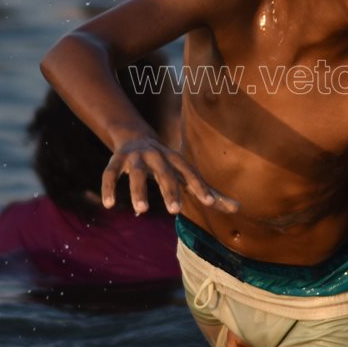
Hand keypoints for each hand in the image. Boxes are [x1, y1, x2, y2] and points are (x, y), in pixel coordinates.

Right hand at [102, 136, 239, 215]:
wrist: (135, 135)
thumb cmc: (168, 164)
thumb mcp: (187, 175)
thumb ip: (210, 192)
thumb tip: (239, 208)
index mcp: (176, 161)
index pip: (190, 173)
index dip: (200, 186)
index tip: (209, 202)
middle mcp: (157, 156)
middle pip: (165, 173)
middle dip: (169, 190)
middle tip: (175, 211)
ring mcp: (136, 157)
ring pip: (136, 173)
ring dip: (138, 190)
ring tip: (142, 211)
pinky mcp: (117, 159)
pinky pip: (110, 174)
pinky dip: (109, 188)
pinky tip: (110, 205)